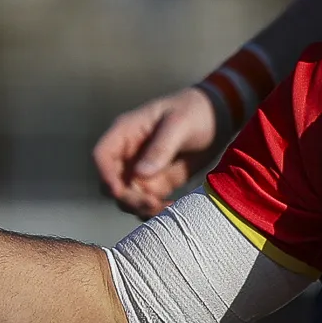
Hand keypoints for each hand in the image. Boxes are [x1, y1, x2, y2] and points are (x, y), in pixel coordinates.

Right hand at [94, 87, 219, 217]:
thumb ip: (161, 147)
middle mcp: (129, 154)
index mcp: (127, 132)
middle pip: (112, 183)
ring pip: (127, 198)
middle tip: (152, 203)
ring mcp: (142, 171)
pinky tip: (173, 208)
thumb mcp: (180, 124)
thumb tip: (140, 174)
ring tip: (166, 207)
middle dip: (127, 198)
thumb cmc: (196, 111)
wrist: (219, 116)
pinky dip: (154, 211)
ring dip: (140, 208)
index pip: (102, 155)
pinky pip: (146, 203)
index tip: (120, 191)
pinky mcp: (157, 183)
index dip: (105, 175)